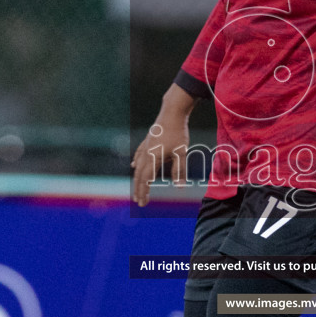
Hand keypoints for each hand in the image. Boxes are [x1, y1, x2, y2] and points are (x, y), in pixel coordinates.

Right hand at [130, 84, 196, 205]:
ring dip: (137, 178)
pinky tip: (134, 165)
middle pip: (139, 175)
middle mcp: (146, 153)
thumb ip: (180, 170)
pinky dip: (137, 162)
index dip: (144, 192)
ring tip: (137, 188)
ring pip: (138, 166)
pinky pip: (139, 154)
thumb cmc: (178, 133)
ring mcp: (145, 146)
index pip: (146, 179)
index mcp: (154, 158)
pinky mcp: (147, 140)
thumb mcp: (181, 153)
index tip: (143, 203)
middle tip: (139, 201)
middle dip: (139, 189)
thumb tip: (180, 187)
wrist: (172, 113)